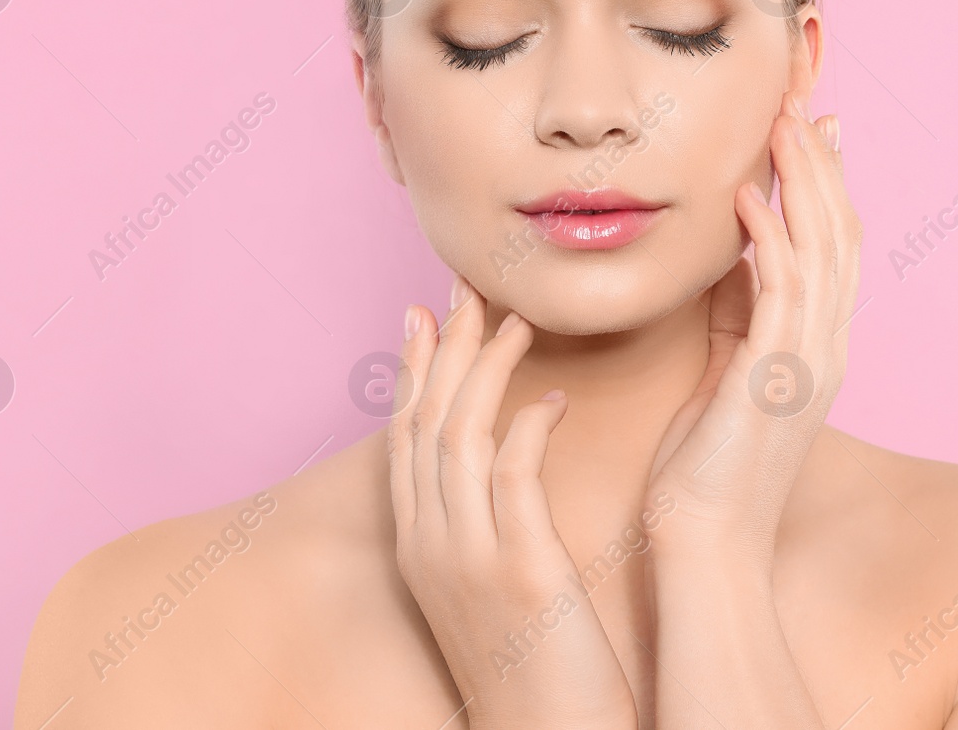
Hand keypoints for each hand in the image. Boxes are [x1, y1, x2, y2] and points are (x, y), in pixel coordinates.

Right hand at [389, 275, 637, 729]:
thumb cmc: (533, 670)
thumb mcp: (491, 591)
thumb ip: (485, 528)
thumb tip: (500, 469)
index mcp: (420, 550)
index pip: (405, 440)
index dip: (414, 371)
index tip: (425, 314)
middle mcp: (431, 547)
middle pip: (424, 423)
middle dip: (443, 349)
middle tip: (466, 287)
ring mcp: (469, 559)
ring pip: (459, 435)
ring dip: (485, 369)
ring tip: (515, 320)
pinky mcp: (520, 572)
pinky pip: (513, 474)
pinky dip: (528, 426)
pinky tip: (552, 397)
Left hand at [644, 90, 862, 571]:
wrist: (705, 543)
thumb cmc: (706, 467)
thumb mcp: (725, 373)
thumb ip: (736, 315)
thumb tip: (733, 258)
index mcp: (813, 347)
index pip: (830, 249)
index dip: (823, 187)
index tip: (809, 132)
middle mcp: (824, 348)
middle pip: (839, 236)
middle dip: (820, 168)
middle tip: (803, 107)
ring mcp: (808, 363)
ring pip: (822, 252)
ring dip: (801, 185)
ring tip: (779, 128)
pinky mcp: (776, 378)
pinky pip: (782, 293)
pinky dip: (771, 239)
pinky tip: (748, 198)